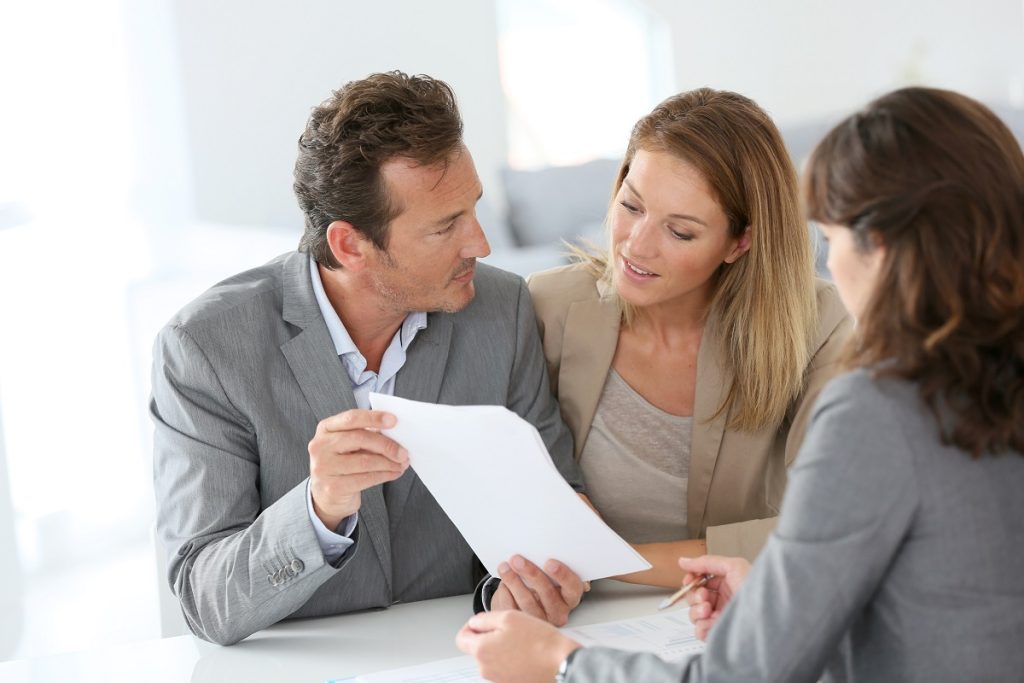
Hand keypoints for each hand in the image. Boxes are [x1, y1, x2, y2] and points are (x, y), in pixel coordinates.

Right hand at [307, 409, 408, 528]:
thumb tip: (395, 433)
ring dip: (389, 463)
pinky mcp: (333, 487)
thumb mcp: (349, 445)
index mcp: (326, 428)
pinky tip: (394, 473)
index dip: (374, 418)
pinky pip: (365, 479)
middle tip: (403, 451)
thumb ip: (367, 435)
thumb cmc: (342, 464)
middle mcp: (320, 446)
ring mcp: (324, 467)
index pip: (352, 418)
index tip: (394, 420)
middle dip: (386, 445)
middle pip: (359, 438)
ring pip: (365, 461)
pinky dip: (384, 475)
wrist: (327, 495)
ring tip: (402, 464)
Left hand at [456, 610, 580, 682]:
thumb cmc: (539, 642)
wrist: (561, 664)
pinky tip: (527, 652)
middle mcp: (486, 669)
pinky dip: (511, 658)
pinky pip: (504, 667)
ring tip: (522, 640)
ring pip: (492, 657)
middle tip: (509, 628)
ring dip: (502, 647)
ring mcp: (498, 679)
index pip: (461, 638)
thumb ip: (485, 619)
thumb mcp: (508, 617)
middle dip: (489, 636)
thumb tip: (474, 623)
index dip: (470, 626)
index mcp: (481, 651)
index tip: (482, 622)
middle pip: (477, 648)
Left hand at [490, 555, 589, 625]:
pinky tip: (503, 583)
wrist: (526, 602)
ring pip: (527, 602)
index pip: (573, 587)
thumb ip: (552, 567)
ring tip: (505, 567)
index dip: (563, 575)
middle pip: (547, 594)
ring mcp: (541, 621)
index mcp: (570, 597)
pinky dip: (506, 593)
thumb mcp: (552, 575)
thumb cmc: (542, 583)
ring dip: (514, 582)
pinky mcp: (522, 624)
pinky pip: (513, 609)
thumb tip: (545, 548)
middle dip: (531, 573)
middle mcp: (559, 612)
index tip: (549, 562)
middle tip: (517, 559)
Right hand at [678, 555, 750, 639]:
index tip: (689, 580)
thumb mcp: (734, 566)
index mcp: (727, 583)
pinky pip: (700, 631)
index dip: (691, 580)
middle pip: (694, 597)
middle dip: (695, 596)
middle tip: (704, 597)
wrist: (768, 617)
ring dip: (697, 611)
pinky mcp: (719, 632)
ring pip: (694, 614)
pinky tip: (712, 622)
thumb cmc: (758, 591)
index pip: (700, 581)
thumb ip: (707, 562)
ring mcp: (720, 617)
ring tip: (708, 610)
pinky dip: (702, 626)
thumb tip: (684, 561)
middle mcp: (723, 600)